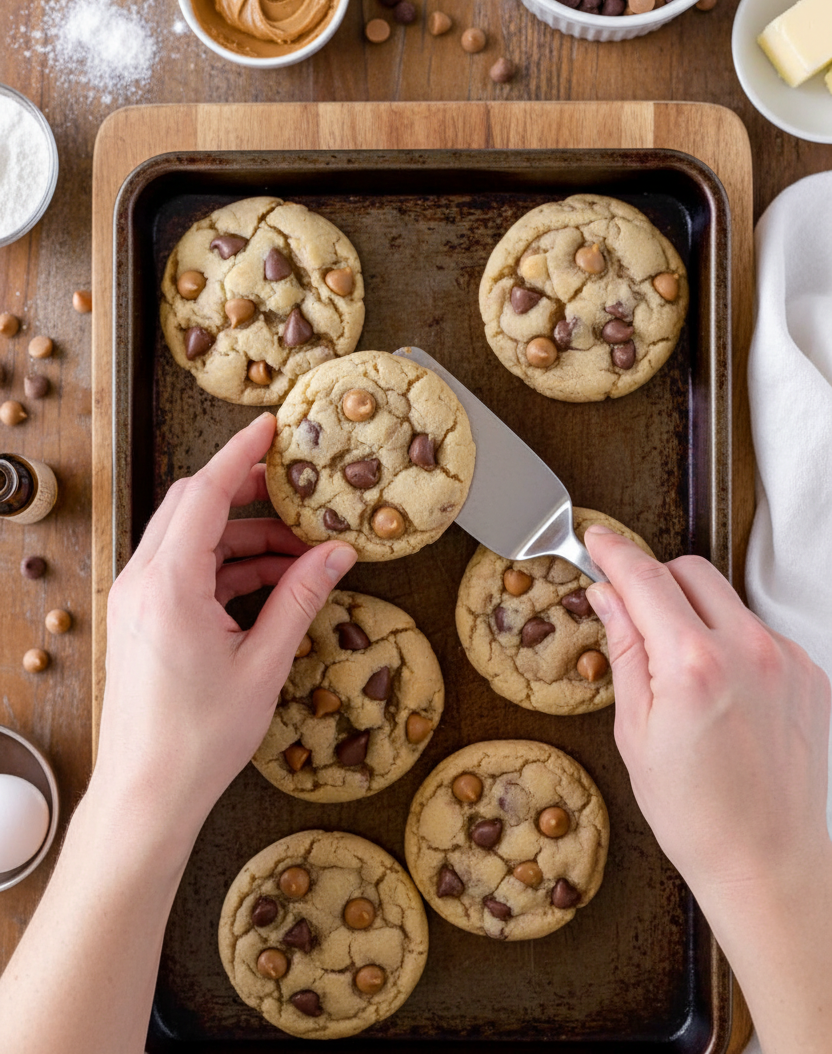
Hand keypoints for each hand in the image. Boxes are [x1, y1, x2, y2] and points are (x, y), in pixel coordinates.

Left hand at [94, 413, 355, 846]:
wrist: (146, 794)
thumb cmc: (199, 739)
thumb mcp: (265, 663)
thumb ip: (301, 598)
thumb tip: (338, 553)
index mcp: (169, 583)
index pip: (207, 493)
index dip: (241, 454)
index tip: (271, 427)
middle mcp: (143, 580)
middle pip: (193, 505)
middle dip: (248, 491)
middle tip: (297, 487)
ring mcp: (138, 598)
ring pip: (191, 537)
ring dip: (244, 535)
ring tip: (301, 551)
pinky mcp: (143, 617)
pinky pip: (185, 569)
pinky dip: (227, 565)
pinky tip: (272, 582)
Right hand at [584, 526, 830, 904]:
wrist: (768, 863)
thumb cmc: (696, 814)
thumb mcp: (635, 731)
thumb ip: (624, 649)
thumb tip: (609, 597)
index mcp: (694, 664)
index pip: (645, 578)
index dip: (614, 552)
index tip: (597, 540)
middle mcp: (749, 650)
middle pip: (691, 571)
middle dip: (656, 581)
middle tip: (635, 615)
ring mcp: (787, 661)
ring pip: (728, 601)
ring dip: (698, 616)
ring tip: (687, 679)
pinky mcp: (812, 676)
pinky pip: (761, 634)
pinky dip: (735, 645)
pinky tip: (725, 696)